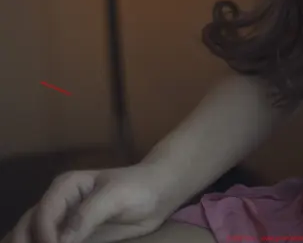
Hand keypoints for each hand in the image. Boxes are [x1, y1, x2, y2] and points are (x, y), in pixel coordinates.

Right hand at [9, 163, 169, 242]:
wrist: (155, 194)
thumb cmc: (138, 188)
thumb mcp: (116, 196)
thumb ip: (89, 214)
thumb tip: (62, 240)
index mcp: (66, 186)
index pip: (44, 213)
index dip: (45, 234)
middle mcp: (57, 203)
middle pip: (27, 225)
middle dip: (24, 241)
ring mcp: (60, 221)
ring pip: (30, 236)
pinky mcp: (68, 237)